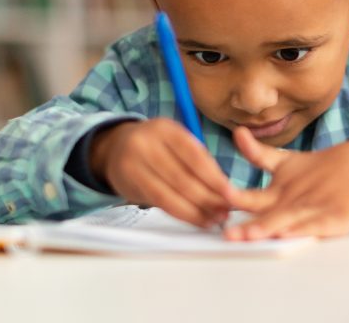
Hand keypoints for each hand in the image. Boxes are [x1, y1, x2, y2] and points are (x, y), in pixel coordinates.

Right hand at [90, 119, 233, 227]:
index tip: (232, 193)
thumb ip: (198, 159)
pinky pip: (159, 202)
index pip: (195, 155)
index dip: (214, 177)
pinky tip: (197, 219)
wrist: (116, 147)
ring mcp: (134, 162)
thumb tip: (225, 189)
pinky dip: (182, 214)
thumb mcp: (176, 142)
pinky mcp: (128, 182)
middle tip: (226, 211)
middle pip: (183, 177)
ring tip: (214, 219)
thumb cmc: (157, 147)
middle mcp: (147, 143)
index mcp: (166, 129)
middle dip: (208, 198)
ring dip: (196, 211)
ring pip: (171, 194)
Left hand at [225, 127, 348, 240]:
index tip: (219, 195)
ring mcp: (312, 211)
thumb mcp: (285, 161)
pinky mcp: (334, 219)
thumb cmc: (317, 170)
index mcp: (277, 192)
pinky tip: (289, 234)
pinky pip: (315, 227)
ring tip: (251, 234)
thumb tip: (237, 131)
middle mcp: (291, 203)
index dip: (235, 198)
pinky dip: (302, 230)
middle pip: (267, 215)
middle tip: (228, 232)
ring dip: (269, 228)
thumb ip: (258, 153)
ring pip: (287, 222)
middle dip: (248, 225)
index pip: (250, 198)